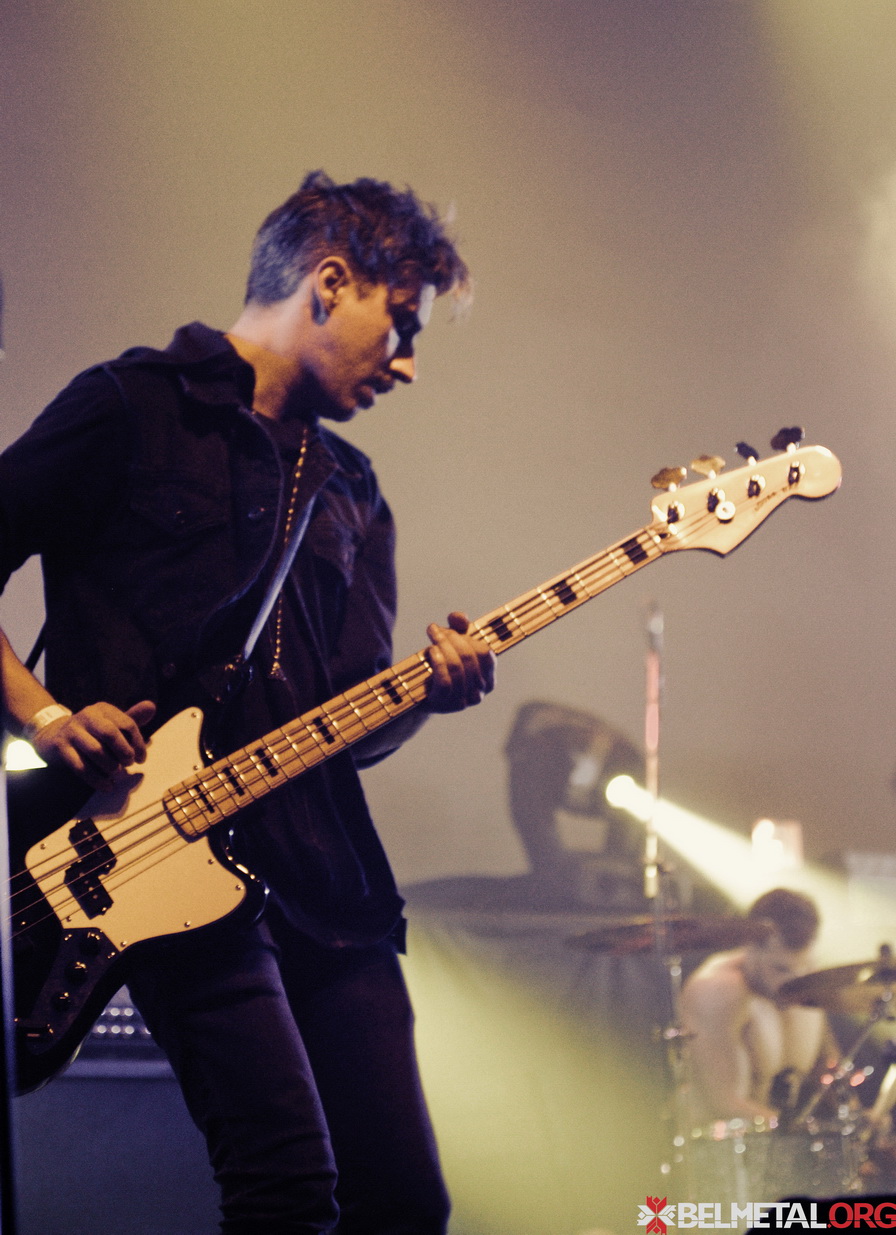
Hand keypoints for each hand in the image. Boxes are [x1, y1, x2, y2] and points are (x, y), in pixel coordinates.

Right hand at [32, 699, 156, 790]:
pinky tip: (107, 786)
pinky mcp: (59, 747)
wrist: (53, 735)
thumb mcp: (111, 723)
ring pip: (95, 751)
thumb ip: (132, 718)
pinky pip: (80, 767)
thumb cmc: (91, 732)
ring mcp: (71, 731)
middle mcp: (86, 716)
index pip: (127, 723)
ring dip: (110, 766)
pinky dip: (97, 780)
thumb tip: (152, 706)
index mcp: (103, 709)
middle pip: (110, 734)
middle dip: (124, 752)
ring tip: (117, 773)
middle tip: (129, 764)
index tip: (141, 759)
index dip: (138, 743)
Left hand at [423, 611, 494, 712]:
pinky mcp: (445, 705)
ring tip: (431, 640)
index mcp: (489, 678)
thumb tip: (461, 617)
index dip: (468, 637)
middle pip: (469, 657)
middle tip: (434, 630)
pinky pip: (445, 681)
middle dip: (450, 639)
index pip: (486, 654)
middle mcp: (480, 692)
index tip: (449, 627)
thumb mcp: (451, 644)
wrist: (418, 693)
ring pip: (456, 667)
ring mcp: (463, 701)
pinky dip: (438, 662)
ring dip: (442, 648)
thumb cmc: (439, 666)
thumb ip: (458, 627)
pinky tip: (430, 652)